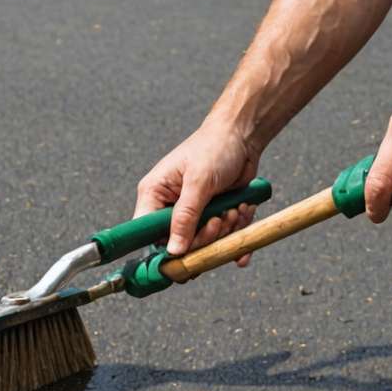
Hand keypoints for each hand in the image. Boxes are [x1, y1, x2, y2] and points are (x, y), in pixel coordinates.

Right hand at [134, 119, 262, 263]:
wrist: (243, 136)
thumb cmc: (215, 147)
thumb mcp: (198, 182)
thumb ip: (185, 217)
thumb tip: (173, 251)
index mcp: (155, 194)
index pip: (148, 233)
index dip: (165, 247)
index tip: (185, 254)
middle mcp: (171, 206)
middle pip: (181, 244)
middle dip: (205, 236)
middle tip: (218, 219)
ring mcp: (194, 213)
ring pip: (206, 242)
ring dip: (225, 231)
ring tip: (233, 208)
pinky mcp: (214, 215)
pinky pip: (224, 237)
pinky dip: (237, 231)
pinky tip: (243, 214)